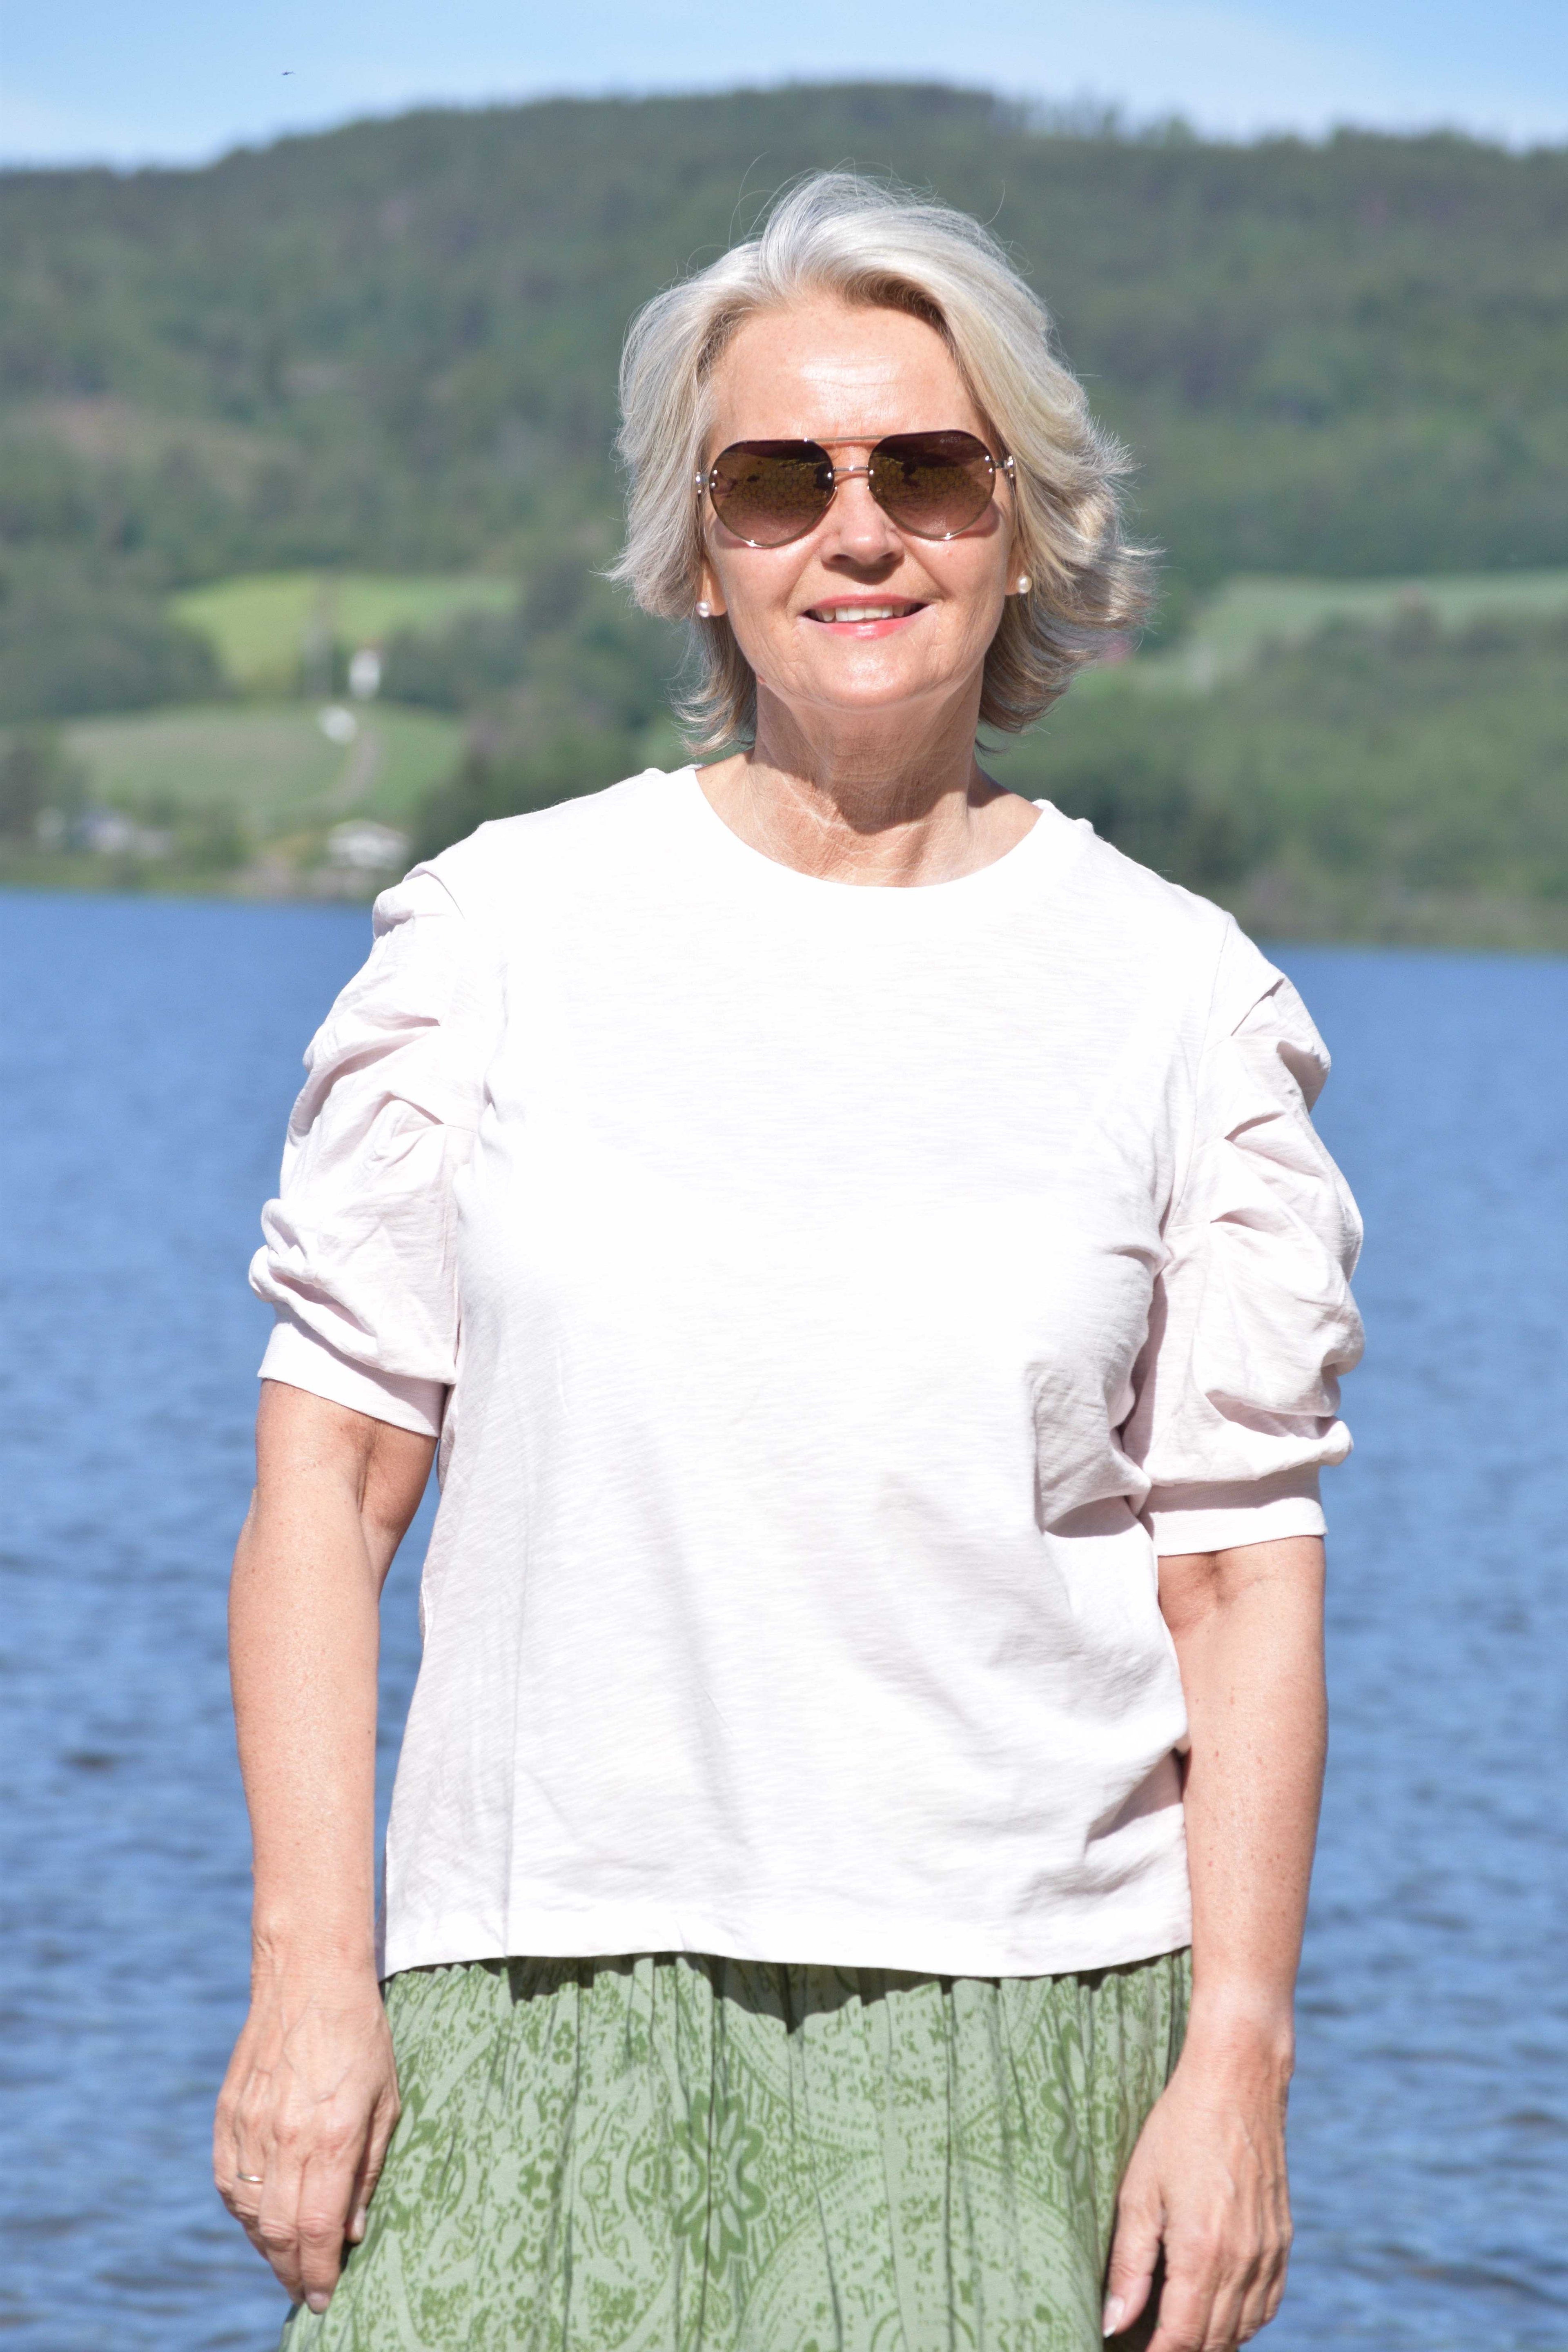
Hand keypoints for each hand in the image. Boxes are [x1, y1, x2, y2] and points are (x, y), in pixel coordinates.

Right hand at [214, 1967, 399, 2313]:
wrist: (309, 1977)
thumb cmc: (361, 2036)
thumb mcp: (385, 2101)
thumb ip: (368, 2170)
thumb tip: (351, 2231)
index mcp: (332, 2137)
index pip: (318, 2230)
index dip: (318, 2274)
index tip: (323, 2298)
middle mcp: (285, 2138)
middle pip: (280, 2232)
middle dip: (293, 2271)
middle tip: (306, 2288)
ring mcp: (250, 2127)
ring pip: (250, 2214)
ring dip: (268, 2246)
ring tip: (288, 2257)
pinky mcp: (228, 2115)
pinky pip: (229, 2182)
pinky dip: (244, 2211)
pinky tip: (261, 2218)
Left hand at [1101, 2017, 1292, 2349]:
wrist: (1239, 2079)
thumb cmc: (1180, 2127)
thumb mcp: (1138, 2190)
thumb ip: (1128, 2264)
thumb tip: (1112, 2323)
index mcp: (1203, 2253)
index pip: (1181, 2340)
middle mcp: (1243, 2262)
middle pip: (1213, 2342)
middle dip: (1179, 2351)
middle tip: (1147, 2342)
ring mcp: (1268, 2253)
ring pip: (1243, 2330)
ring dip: (1211, 2342)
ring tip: (1176, 2334)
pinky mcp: (1282, 2241)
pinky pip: (1267, 2305)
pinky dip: (1242, 2322)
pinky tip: (1218, 2314)